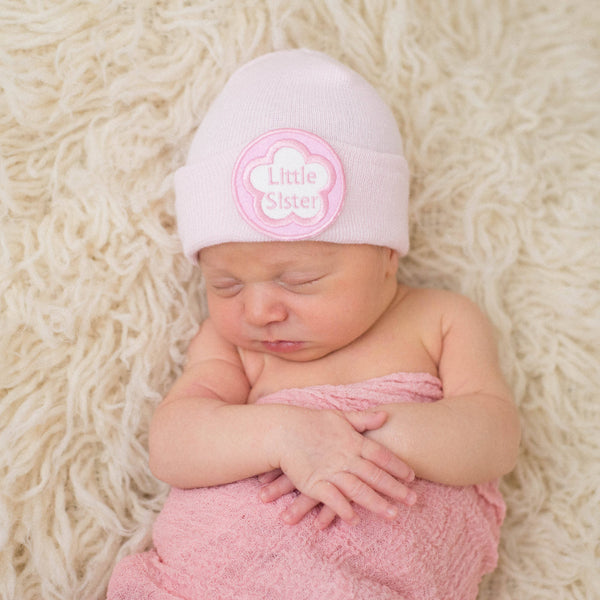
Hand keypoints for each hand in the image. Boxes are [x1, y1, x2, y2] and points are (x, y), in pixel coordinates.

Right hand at [264, 408, 415, 526]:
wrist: (283, 431)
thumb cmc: (312, 422)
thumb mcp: (340, 416)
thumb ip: (364, 419)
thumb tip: (386, 415)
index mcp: (353, 441)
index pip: (381, 455)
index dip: (398, 466)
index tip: (412, 477)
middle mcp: (345, 457)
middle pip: (375, 475)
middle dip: (395, 489)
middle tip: (414, 501)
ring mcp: (330, 471)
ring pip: (358, 489)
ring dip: (376, 503)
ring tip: (393, 515)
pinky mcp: (314, 483)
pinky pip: (333, 499)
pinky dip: (344, 509)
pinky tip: (355, 520)